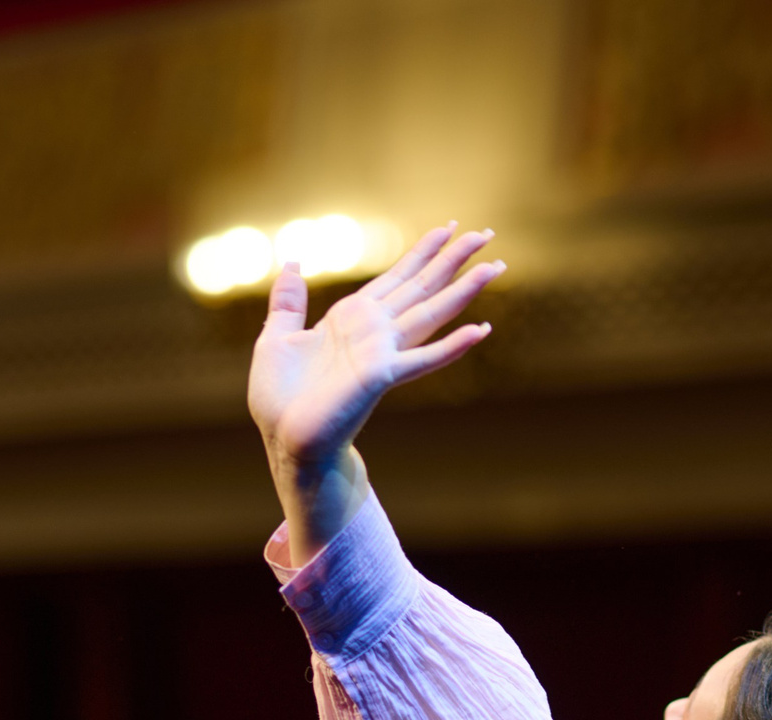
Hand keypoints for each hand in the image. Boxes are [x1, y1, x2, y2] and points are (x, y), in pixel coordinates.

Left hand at [248, 222, 502, 481]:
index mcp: (351, 318)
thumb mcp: (277, 338)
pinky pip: (423, 358)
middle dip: (454, 259)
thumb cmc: (280, 399)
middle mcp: (374, 330)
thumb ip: (288, 302)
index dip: (423, 251)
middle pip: (422, 286)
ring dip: (463, 290)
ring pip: (431, 312)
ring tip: (494, 267)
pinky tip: (480, 330)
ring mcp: (382, 352)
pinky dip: (452, 346)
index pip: (396, 277)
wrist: (284, 440)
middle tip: (487, 233)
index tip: (450, 227)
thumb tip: (291, 263)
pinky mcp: (381, 376)